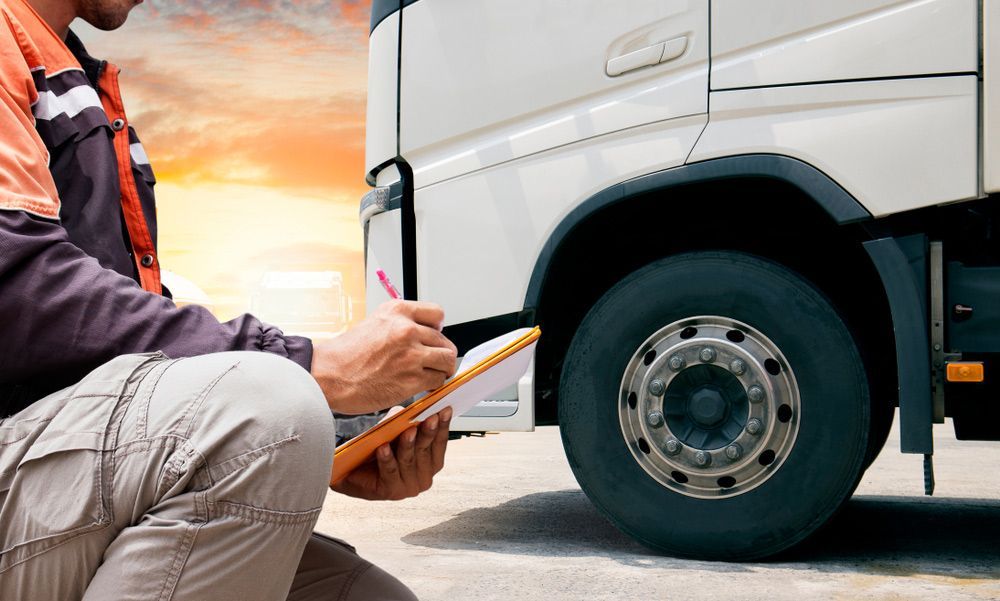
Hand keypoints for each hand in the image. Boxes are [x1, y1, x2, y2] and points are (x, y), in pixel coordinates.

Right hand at [311, 300, 457, 413]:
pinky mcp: (412, 378)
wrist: (328, 375)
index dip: (437, 328)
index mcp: (396, 311)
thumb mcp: (374, 323)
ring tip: (431, 373)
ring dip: (441, 369)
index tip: (434, 336)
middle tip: (432, 361)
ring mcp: (411, 354)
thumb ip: (399, 324)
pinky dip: (433, 384)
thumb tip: (422, 333)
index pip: (437, 314)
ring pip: (446, 359)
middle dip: (439, 352)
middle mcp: (406, 329)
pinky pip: (437, 380)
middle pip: (444, 339)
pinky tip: (422, 385)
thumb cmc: (345, 355)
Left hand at [331, 407, 451, 499]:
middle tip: (430, 418)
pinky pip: (390, 472)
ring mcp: (408, 487)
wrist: (352, 472)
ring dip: (408, 445)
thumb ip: (405, 423)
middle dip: (428, 433)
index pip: (439, 444)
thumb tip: (410, 412)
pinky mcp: (391, 492)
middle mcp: (423, 478)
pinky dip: (387, 459)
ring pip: (409, 461)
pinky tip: (383, 448)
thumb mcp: (394, 432)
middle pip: (426, 452)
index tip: (445, 410)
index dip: (443, 426)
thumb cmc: (378, 450)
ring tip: (408, 431)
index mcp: (431, 464)